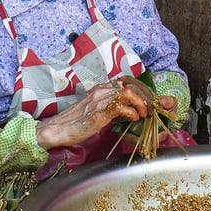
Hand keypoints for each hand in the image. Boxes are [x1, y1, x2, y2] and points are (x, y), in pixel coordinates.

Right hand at [35, 79, 153, 149]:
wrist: (59, 129)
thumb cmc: (77, 122)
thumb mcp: (96, 109)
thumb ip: (111, 106)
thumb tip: (130, 110)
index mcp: (101, 88)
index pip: (128, 81)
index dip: (142, 89)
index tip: (148, 100)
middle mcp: (102, 90)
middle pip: (132, 85)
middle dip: (146, 97)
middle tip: (151, 109)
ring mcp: (100, 100)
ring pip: (129, 92)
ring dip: (142, 103)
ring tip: (145, 114)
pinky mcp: (99, 113)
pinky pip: (121, 107)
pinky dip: (132, 112)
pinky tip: (134, 119)